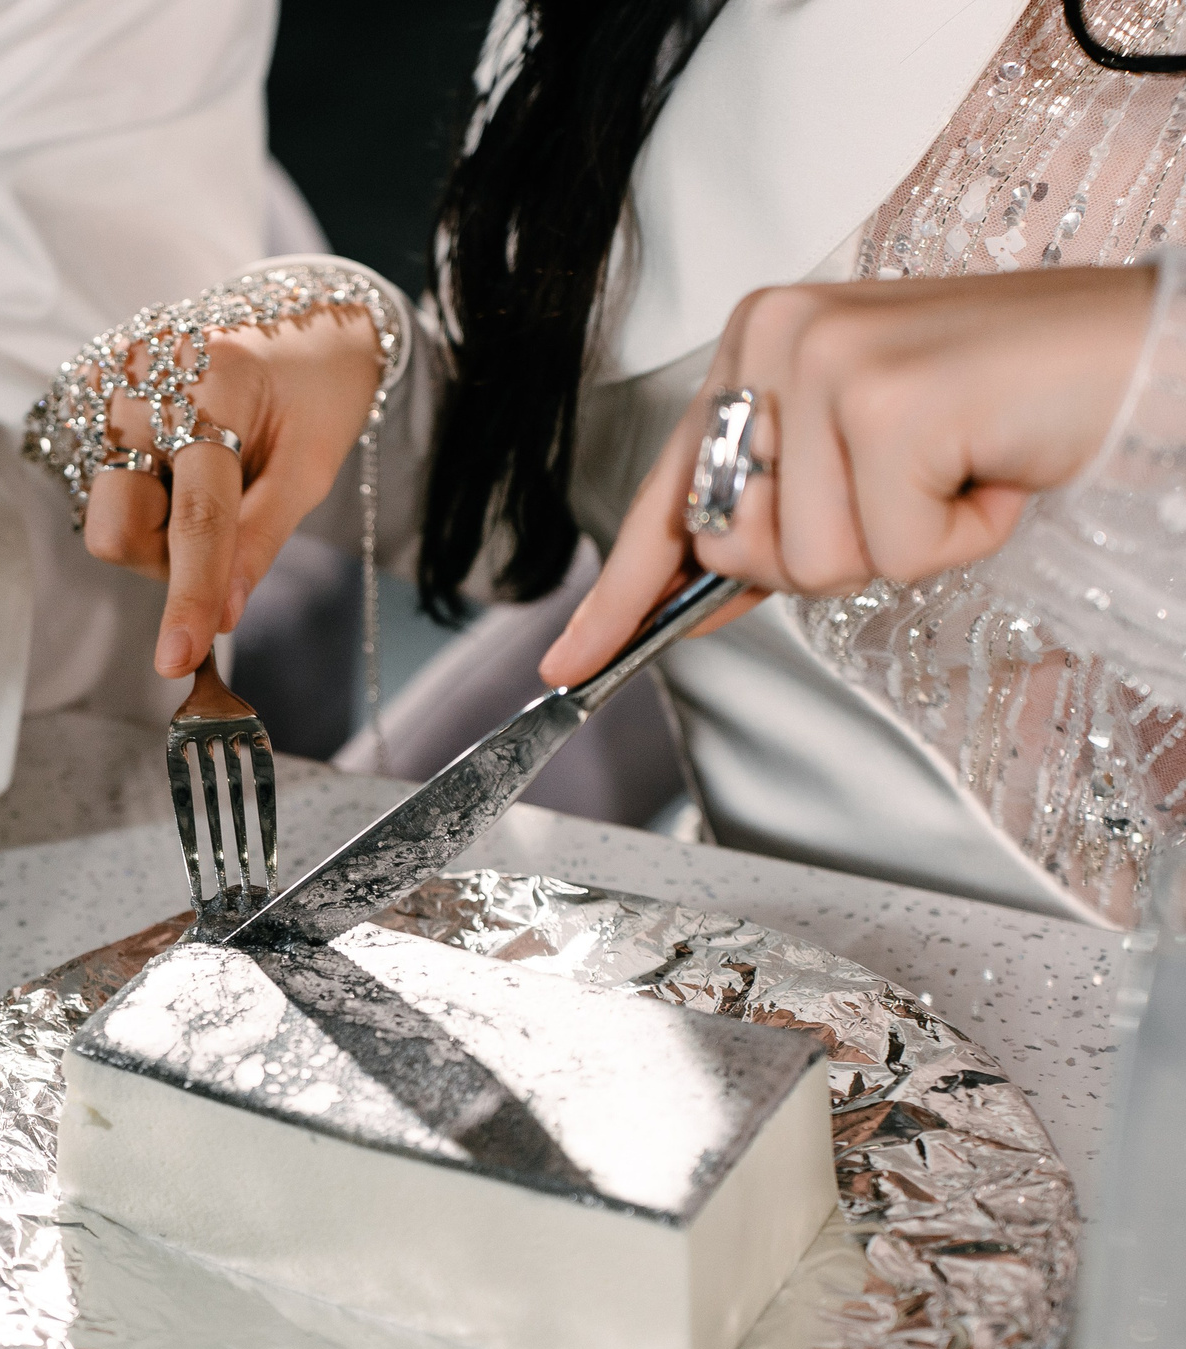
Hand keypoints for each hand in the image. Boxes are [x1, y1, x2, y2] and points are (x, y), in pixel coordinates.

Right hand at [79, 303, 386, 676]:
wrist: (304, 317)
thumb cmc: (317, 388)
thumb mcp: (310, 466)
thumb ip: (260, 539)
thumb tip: (220, 618)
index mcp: (210, 387)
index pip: (196, 516)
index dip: (188, 595)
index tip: (176, 659)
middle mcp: (139, 382)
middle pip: (119, 526)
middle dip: (166, 557)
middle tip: (223, 528)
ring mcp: (108, 389)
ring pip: (109, 517)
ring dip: (160, 532)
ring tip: (213, 486)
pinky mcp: (95, 402)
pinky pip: (111, 489)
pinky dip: (152, 501)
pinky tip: (187, 470)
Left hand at [541, 265, 1156, 686]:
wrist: (1148, 353)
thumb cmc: (1013, 400)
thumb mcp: (866, 458)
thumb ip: (776, 515)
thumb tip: (688, 598)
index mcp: (755, 342)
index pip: (670, 492)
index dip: (624, 591)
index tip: (567, 664)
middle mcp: (771, 336)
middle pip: (735, 549)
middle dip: (830, 555)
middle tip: (913, 487)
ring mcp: (824, 360)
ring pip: (811, 564)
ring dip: (905, 544)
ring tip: (960, 469)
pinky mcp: (887, 400)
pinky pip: (891, 551)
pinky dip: (958, 537)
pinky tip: (992, 469)